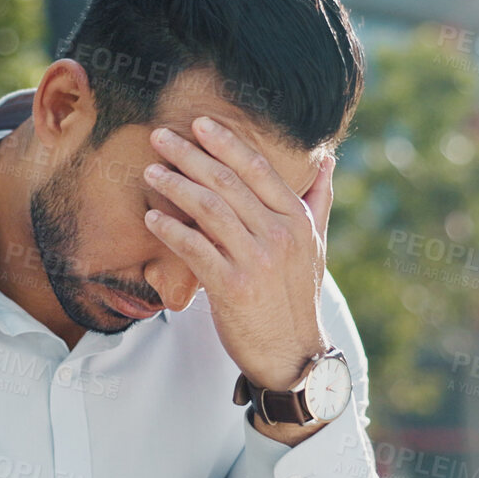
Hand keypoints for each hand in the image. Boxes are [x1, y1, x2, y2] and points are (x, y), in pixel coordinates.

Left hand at [142, 116, 334, 390]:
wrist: (293, 354)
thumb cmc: (297, 297)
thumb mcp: (316, 245)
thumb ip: (317, 200)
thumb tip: (328, 159)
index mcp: (297, 220)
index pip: (258, 169)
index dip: (226, 142)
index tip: (199, 123)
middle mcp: (279, 235)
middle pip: (228, 182)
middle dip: (191, 155)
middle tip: (161, 136)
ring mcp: (257, 261)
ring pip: (209, 210)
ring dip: (175, 187)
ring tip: (151, 172)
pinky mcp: (234, 288)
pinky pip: (196, 249)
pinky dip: (172, 231)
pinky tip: (152, 219)